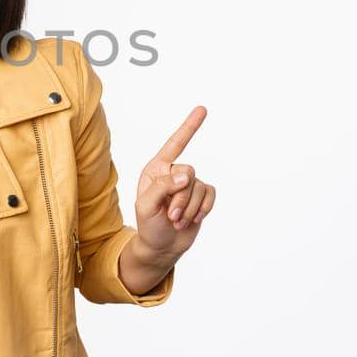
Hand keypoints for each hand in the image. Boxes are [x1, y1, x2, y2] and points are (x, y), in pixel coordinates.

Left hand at [133, 105, 216, 259]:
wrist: (162, 247)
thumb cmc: (149, 225)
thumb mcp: (146, 206)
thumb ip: (163, 186)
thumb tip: (187, 174)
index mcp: (156, 169)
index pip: (175, 144)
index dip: (189, 127)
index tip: (202, 109)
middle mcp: (173, 173)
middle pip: (189, 171)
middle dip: (180, 197)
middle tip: (170, 215)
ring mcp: (189, 185)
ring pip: (199, 186)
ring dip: (189, 208)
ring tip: (177, 221)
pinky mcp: (202, 197)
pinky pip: (211, 195)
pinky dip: (203, 209)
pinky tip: (193, 219)